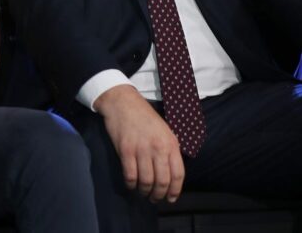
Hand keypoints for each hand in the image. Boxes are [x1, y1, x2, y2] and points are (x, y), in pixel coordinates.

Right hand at [95, 85, 184, 202]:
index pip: (178, 174)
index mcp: (171, 143)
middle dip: (159, 195)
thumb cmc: (145, 117)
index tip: (171, 198)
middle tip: (155, 199)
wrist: (123, 103)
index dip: (175, 190)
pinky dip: (131, 184)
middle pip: (162, 181)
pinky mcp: (125, 150)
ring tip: (143, 193)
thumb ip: (170, 150)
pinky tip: (131, 185)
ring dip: (145, 192)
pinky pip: (130, 175)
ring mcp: (141, 149)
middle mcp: (158, 148)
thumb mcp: (165, 131)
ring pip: (146, 181)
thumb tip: (171, 173)